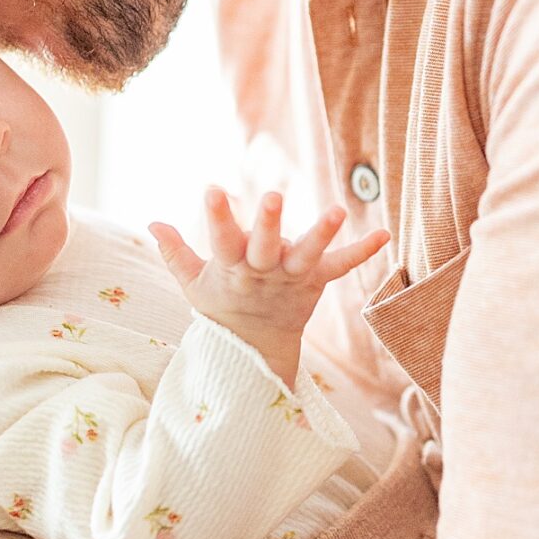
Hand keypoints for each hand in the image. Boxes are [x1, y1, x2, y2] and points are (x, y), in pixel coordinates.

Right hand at [149, 186, 386, 378]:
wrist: (253, 349)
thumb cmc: (221, 305)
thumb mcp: (193, 283)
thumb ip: (176, 252)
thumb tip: (153, 222)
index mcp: (231, 269)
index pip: (221, 241)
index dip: (217, 217)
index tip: (212, 189)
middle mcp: (263, 273)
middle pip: (265, 247)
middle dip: (268, 223)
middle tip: (274, 196)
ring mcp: (292, 279)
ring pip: (307, 255)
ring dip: (322, 233)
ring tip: (337, 210)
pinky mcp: (315, 283)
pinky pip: (341, 267)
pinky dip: (362, 252)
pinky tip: (384, 235)